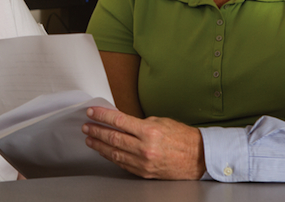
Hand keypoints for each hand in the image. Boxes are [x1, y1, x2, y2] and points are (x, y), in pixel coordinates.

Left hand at [82, 106, 205, 179]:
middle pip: (113, 137)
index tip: (92, 112)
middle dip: (97, 131)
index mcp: (149, 131)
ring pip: (114, 152)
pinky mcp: (144, 172)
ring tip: (90, 139)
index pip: (118, 121)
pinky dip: (111, 156)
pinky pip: (122, 163)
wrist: (198, 158)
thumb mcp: (161, 122)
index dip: (102, 116)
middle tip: (87, 126)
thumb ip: (140, 123)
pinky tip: (104, 151)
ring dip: (99, 145)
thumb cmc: (182, 138)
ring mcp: (143, 162)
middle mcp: (144, 148)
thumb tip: (122, 122)